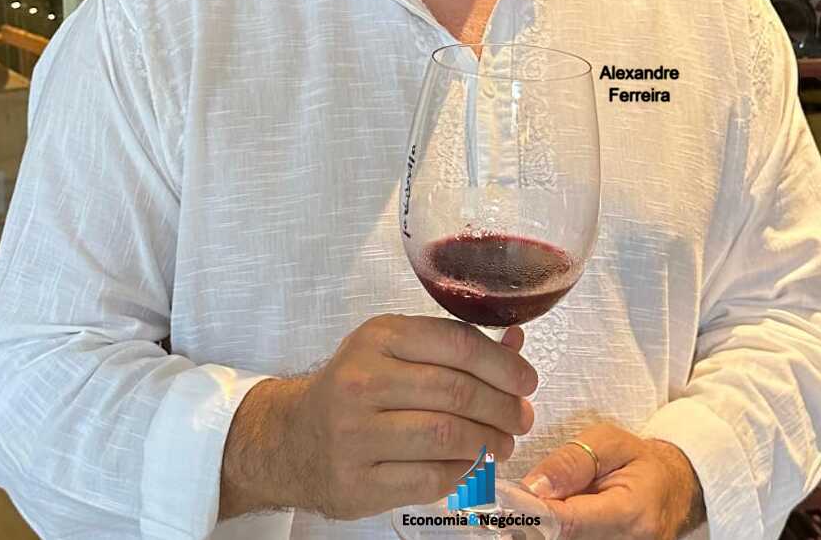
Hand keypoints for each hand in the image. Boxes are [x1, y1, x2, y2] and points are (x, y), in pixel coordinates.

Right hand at [220, 314, 536, 521]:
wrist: (293, 438)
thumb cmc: (357, 387)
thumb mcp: (395, 350)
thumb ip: (453, 345)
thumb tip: (515, 343)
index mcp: (378, 337)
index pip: (455, 343)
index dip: (502, 364)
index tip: (526, 380)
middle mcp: (362, 381)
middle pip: (456, 392)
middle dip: (503, 407)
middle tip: (521, 417)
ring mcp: (356, 434)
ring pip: (447, 436)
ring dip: (489, 441)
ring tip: (503, 442)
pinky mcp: (357, 482)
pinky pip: (429, 478)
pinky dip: (462, 472)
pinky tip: (470, 464)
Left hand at [521, 422, 705, 539]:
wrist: (671, 488)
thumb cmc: (638, 461)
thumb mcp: (608, 441)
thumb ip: (571, 461)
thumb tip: (533, 486)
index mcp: (631, 513)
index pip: (570, 522)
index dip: (535, 512)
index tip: (513, 500)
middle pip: (565, 539)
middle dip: (538, 522)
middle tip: (524, 502)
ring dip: (549, 528)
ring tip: (547, 506)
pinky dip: (561, 532)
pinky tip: (559, 518)